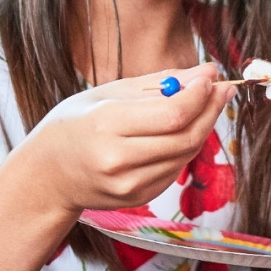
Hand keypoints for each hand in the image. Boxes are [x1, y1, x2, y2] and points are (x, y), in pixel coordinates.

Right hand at [20, 64, 231, 213]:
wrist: (48, 175)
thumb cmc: (76, 125)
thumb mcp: (109, 94)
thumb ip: (159, 82)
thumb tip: (207, 72)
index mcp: (106, 125)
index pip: (171, 114)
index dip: (199, 96)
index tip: (210, 79)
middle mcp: (118, 160)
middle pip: (186, 137)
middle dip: (210, 110)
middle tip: (222, 90)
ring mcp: (129, 185)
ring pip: (185, 154)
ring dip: (202, 128)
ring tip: (203, 105)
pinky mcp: (138, 198)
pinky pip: (175, 169)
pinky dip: (184, 147)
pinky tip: (180, 131)